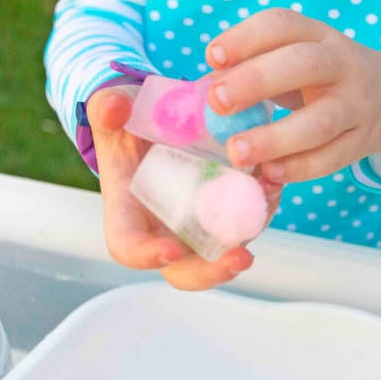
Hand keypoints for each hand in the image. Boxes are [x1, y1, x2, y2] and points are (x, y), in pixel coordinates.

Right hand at [87, 86, 281, 289]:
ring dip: (249, 231)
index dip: (147, 254)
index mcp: (128, 213)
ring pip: (224, 248)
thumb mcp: (111, 108)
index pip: (129, 246)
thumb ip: (107, 108)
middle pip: (185, 271)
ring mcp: (197, 224)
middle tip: (239, 257)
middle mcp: (163, 228)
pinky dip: (261, 207)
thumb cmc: (127, 123)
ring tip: (268, 196)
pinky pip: (245, 220)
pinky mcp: (223, 210)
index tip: (170, 250)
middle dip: (213, 271)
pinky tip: (274, 183)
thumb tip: (115, 109)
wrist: (154, 118)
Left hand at [205, 8, 380, 184]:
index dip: (246, 38)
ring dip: (275, 138)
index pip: (282, 25)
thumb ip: (253, 68)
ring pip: (320, 121)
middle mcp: (341, 64)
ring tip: (235, 152)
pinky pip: (331, 158)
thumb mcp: (296, 57)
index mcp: (317, 35)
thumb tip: (201, 92)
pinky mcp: (362, 141)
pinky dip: (298, 168)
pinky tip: (268, 173)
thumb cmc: (320, 76)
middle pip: (303, 65)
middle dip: (257, 80)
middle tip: (217, 101)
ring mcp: (356, 104)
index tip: (213, 57)